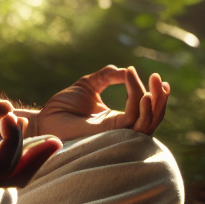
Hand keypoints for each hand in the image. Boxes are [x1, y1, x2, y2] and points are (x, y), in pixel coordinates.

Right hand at [0, 94, 60, 187]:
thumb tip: (6, 107)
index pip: (3, 163)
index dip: (13, 137)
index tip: (6, 115)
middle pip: (12, 182)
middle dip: (37, 160)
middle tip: (57, 141)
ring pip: (4, 183)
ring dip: (25, 162)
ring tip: (43, 142)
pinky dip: (9, 162)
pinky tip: (15, 142)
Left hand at [31, 65, 169, 141]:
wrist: (43, 118)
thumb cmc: (63, 106)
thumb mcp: (89, 84)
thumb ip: (108, 76)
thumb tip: (125, 70)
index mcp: (118, 120)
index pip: (144, 113)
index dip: (155, 97)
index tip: (157, 77)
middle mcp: (120, 129)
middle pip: (151, 120)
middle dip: (161, 100)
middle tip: (160, 79)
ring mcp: (114, 133)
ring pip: (146, 124)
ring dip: (154, 102)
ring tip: (154, 82)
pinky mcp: (106, 133)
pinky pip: (130, 120)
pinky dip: (137, 104)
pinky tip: (139, 90)